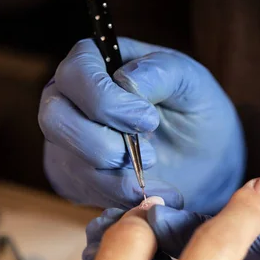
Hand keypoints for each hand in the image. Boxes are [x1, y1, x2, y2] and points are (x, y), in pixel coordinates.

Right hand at [39, 37, 244, 212]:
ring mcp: (66, 142)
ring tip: (155, 177)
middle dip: (102, 143)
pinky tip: (148, 194)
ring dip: (115, 178)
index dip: (105, 100)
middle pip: (55, 119)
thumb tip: (123, 81)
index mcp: (94, 62)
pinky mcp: (74, 178)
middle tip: (150, 156)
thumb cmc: (193, 111)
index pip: (75, 73)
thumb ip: (160, 71)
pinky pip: (82, 191)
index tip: (149, 121)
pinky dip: (119, 197)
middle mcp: (69, 100)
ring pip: (69, 161)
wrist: (205, 162)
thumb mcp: (189, 81)